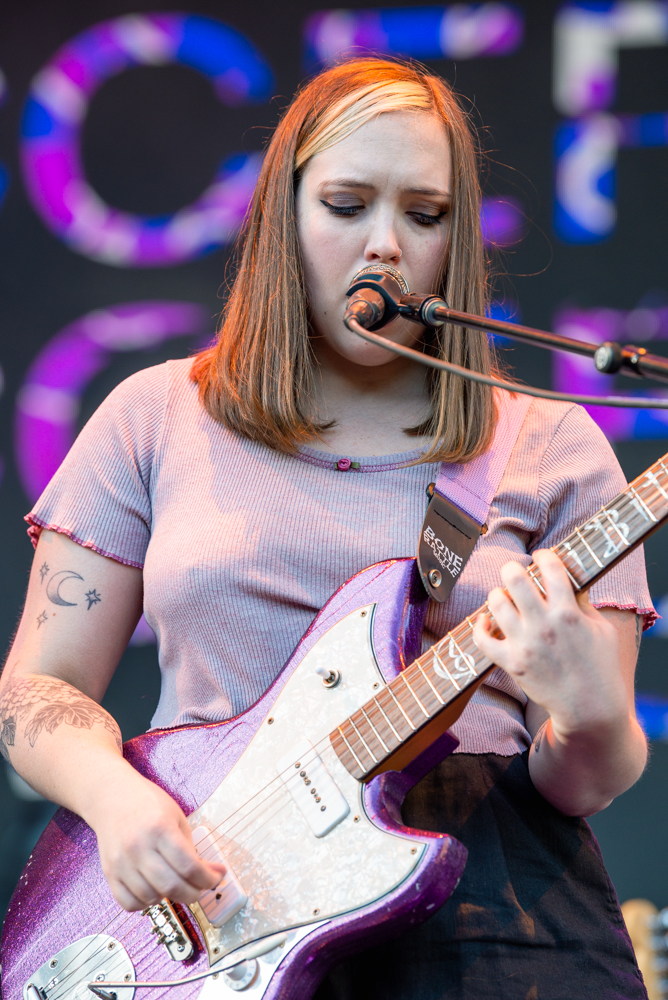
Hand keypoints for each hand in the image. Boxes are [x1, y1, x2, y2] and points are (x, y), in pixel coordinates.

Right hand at [86, 764, 225, 910]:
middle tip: (201, 887)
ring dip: (170, 897)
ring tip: (177, 885)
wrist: (111, 796)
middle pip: (172, 886)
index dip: (208, 878)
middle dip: (194, 893)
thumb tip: (208, 872)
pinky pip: (128, 902)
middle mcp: (139, 847)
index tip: (216, 878)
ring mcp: (122, 862)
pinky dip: (145, 903)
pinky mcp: (109, 872)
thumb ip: (190, 846)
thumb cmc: (146, 803)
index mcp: (160, 829)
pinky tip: (154, 891)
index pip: (189, 865)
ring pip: (151, 897)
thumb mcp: (176, 816)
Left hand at [472, 549, 628, 737]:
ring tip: (503, 597)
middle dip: (512, 569)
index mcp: (569, 613)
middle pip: (515, 579)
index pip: (550, 568)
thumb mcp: (602, 630)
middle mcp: (544, 625)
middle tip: (515, 573)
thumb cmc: (600, 667)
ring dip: (497, 595)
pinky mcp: (511, 663)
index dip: (544, 555)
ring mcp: (525, 644)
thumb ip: (583, 604)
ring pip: (496, 603)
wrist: (590, 708)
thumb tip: (570, 582)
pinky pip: (482, 639)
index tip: (542, 556)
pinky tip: (485, 620)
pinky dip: (479, 626)